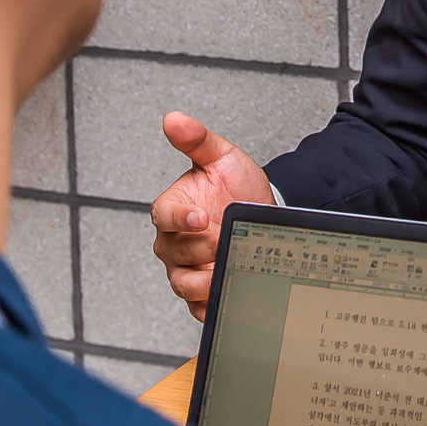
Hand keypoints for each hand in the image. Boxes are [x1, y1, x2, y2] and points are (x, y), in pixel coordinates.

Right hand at [149, 112, 271, 320]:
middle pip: (175, 252)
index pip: (162, 215)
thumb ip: (197, 140)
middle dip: (202, 248)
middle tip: (226, 241)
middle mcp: (173, 242)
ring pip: (183, 284)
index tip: (200, 216)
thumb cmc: (237, 187)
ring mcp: (185, 269)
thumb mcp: (221, 157)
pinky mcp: (200, 293)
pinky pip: (197, 307)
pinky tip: (227, 293)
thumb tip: (173, 118)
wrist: (263, 213)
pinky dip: (210, 303)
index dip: (179, 218)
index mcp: (172, 210)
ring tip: (228, 268)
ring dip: (205, 279)